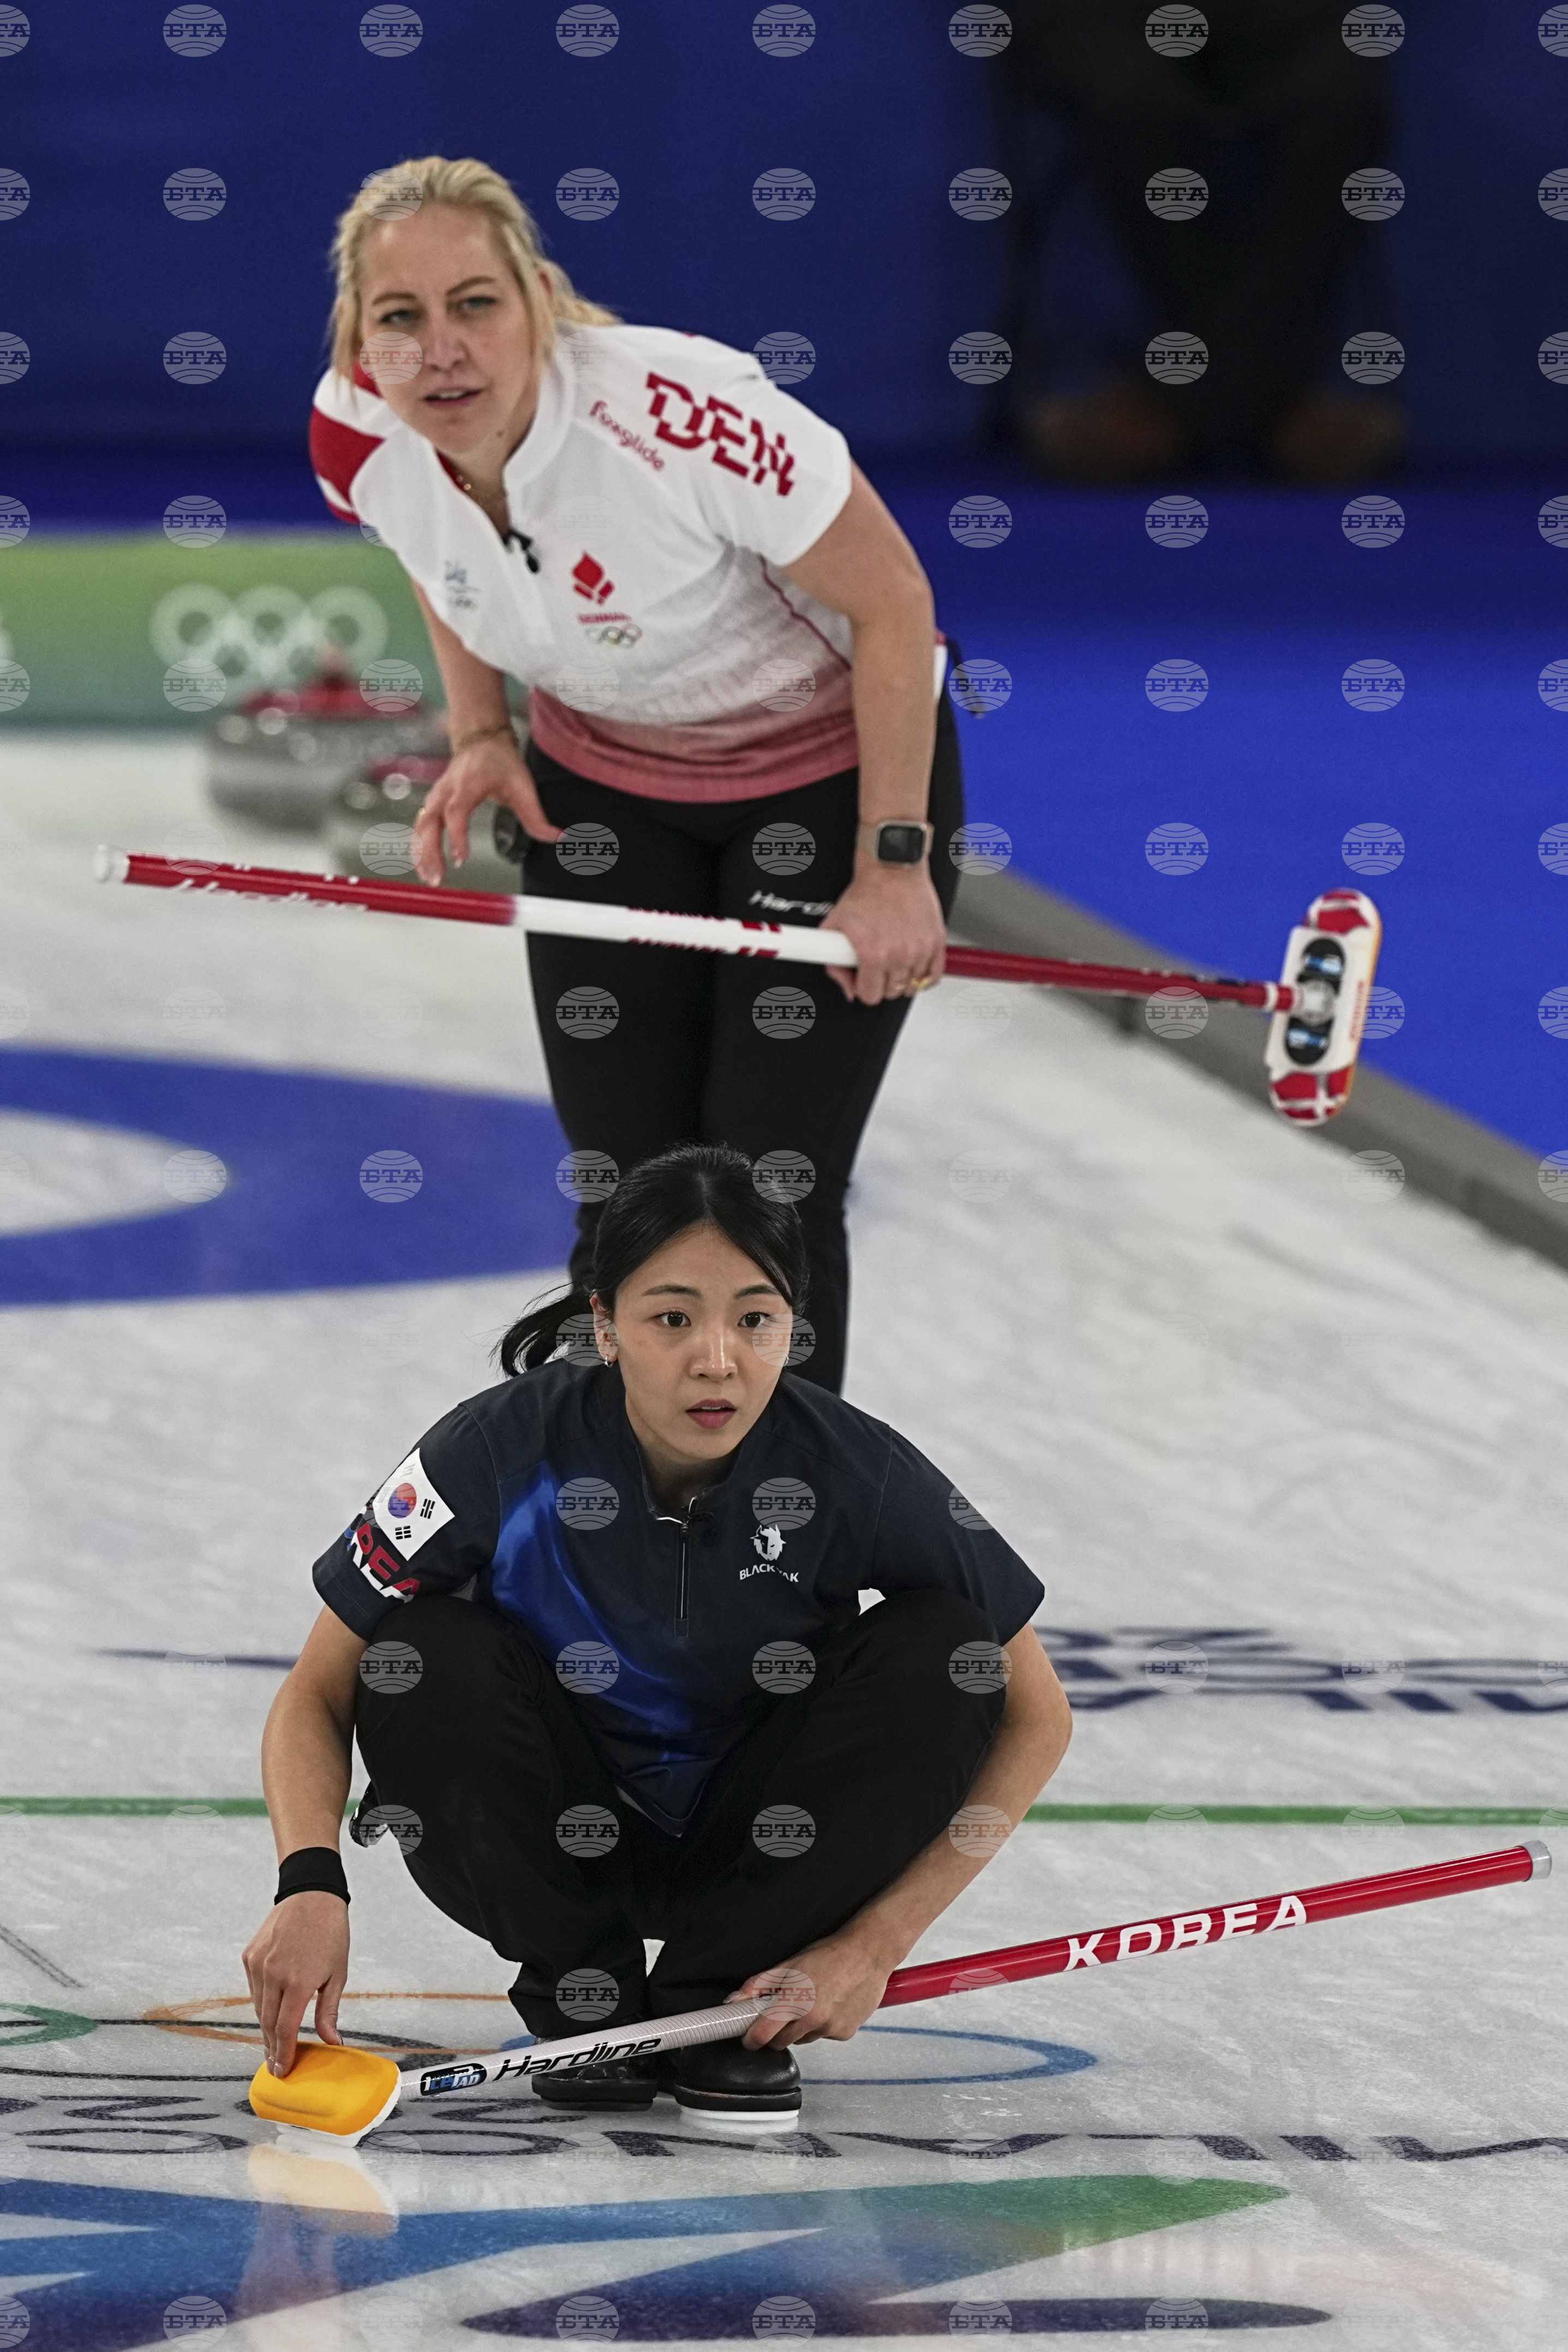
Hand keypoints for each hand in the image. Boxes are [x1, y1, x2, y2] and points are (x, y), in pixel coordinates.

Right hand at [242, 1893, 349, 2076]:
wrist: (311, 1893)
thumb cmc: (330, 1931)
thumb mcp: (338, 1972)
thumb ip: (328, 2011)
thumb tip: (332, 2042)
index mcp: (297, 1981)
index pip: (284, 2029)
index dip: (283, 2054)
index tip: (282, 2071)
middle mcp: (272, 1974)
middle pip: (267, 2023)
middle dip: (271, 2048)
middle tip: (275, 2066)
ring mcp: (257, 1964)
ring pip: (257, 2007)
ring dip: (265, 2028)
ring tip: (272, 2045)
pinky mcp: (249, 1955)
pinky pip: (253, 1988)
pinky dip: (260, 2003)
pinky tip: (268, 2012)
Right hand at [411, 734, 561, 883]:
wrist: (481, 739)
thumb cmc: (499, 760)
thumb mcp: (523, 786)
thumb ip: (536, 816)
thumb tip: (556, 837)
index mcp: (467, 785)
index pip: (456, 812)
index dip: (456, 836)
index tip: (460, 858)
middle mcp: (447, 791)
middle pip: (430, 823)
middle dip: (430, 852)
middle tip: (438, 878)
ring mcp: (436, 796)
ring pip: (421, 826)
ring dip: (421, 853)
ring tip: (428, 877)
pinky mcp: (433, 802)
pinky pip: (420, 826)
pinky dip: (419, 846)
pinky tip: (423, 865)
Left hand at [730, 1931, 894, 2047]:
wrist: (868, 1953)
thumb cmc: (830, 1954)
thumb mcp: (790, 1964)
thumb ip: (760, 1984)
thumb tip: (735, 1999)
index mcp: (794, 1999)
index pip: (763, 2034)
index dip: (752, 2039)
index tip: (749, 2038)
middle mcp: (812, 2018)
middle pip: (782, 2042)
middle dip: (777, 2032)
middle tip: (783, 2012)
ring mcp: (830, 2028)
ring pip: (804, 2039)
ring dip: (802, 2028)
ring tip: (813, 2002)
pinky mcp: (845, 2033)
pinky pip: (824, 2036)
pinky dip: (823, 2027)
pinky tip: (830, 2005)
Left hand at [821, 865, 945, 1005]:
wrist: (892, 870)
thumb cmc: (867, 893)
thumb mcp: (834, 926)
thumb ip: (834, 964)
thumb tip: (848, 989)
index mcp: (873, 954)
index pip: (870, 995)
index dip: (863, 988)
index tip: (863, 979)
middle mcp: (899, 955)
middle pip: (892, 992)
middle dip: (882, 982)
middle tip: (877, 965)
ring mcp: (920, 950)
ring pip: (912, 986)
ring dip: (902, 977)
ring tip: (894, 959)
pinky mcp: (936, 942)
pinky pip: (934, 976)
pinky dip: (924, 975)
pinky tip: (913, 965)